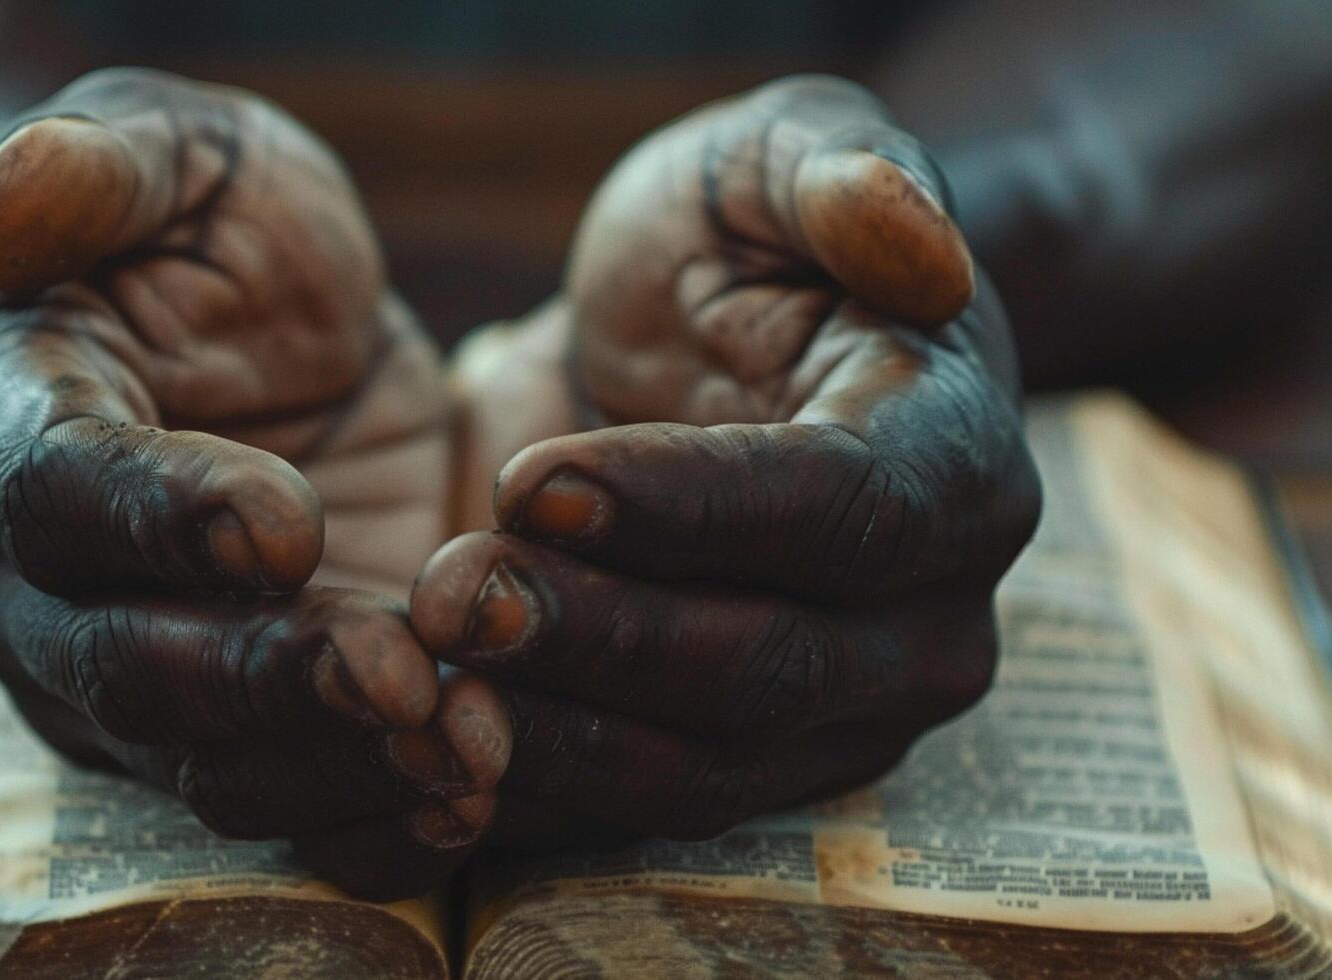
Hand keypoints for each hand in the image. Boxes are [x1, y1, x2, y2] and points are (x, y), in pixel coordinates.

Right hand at [0, 69, 509, 899]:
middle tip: (403, 674)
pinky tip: (469, 797)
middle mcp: (18, 578)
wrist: (285, 332)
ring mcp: (108, 672)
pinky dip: (368, 816)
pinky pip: (274, 802)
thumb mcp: (179, 151)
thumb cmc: (221, 226)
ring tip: (471, 751)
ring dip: (336, 766)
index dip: (159, 518)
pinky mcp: (215, 727)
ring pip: (199, 759)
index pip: (50, 493)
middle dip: (264, 676)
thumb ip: (97, 164)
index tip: (284, 525)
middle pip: (118, 663)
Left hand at [415, 76, 1040, 846]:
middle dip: (600, 637)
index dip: (688, 509)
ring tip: (422, 679)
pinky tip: (432, 747)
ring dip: (555, 733)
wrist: (722, 349)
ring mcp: (849, 711)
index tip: (532, 482)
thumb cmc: (747, 242)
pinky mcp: (755, 766)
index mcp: (957, 460)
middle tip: (449, 597)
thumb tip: (912, 233)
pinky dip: (538, 788)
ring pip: (706, 765)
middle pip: (772, 665)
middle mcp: (931, 613)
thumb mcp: (775, 157)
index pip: (842, 508)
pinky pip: (644, 807)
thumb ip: (839, 169)